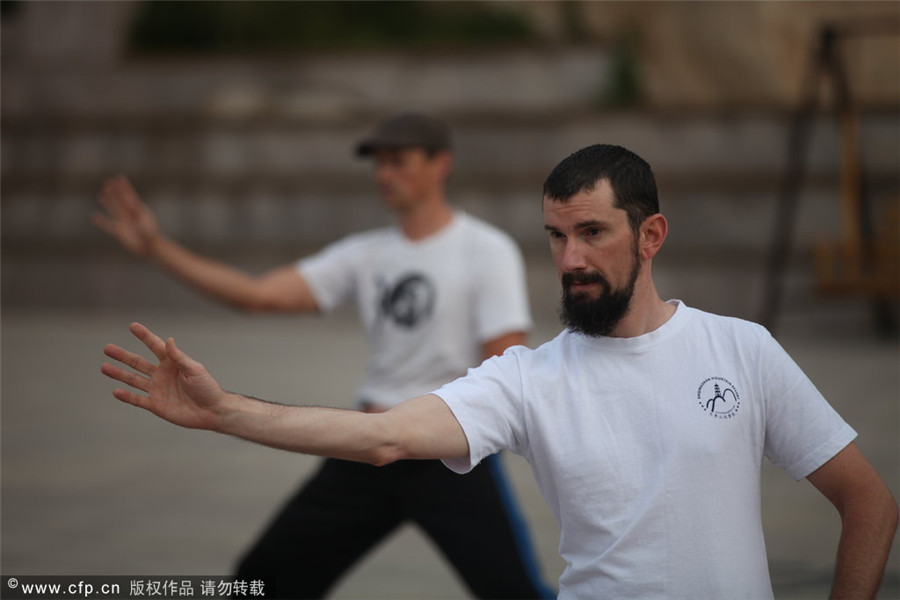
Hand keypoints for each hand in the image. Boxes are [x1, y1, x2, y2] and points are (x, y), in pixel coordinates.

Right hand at [93, 175, 161, 256]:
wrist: (150, 248)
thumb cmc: (151, 237)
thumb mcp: (145, 225)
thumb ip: (138, 217)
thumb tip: (133, 210)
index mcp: (139, 210)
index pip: (129, 195)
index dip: (124, 186)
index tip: (119, 177)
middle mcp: (131, 215)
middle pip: (120, 200)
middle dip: (114, 192)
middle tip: (107, 182)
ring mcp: (125, 222)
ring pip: (114, 210)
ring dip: (108, 203)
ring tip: (101, 195)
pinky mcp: (120, 232)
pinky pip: (108, 225)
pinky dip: (101, 221)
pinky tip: (94, 217)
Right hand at [102, 323, 227, 430]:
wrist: (212, 411)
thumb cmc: (207, 387)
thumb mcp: (194, 369)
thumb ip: (179, 357)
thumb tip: (168, 340)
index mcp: (172, 363)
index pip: (155, 346)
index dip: (144, 336)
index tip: (133, 326)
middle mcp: (162, 374)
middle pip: (138, 363)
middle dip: (123, 356)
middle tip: (107, 348)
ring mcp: (157, 389)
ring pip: (133, 380)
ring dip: (119, 374)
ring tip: (104, 366)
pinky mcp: (156, 405)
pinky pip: (138, 400)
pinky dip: (126, 396)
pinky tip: (115, 391)